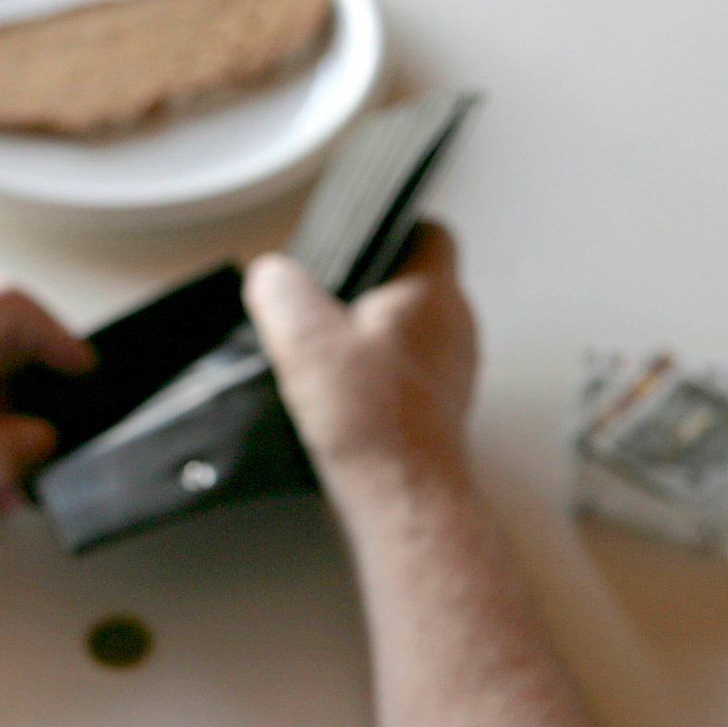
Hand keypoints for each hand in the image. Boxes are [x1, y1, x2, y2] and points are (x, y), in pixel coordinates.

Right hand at [242, 223, 477, 488]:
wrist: (402, 498)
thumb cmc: (372, 420)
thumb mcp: (304, 338)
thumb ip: (282, 293)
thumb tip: (270, 275)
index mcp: (435, 293)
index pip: (433, 234)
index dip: (395, 228)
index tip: (362, 237)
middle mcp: (457, 329)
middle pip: (422, 286)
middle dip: (377, 288)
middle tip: (334, 297)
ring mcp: (455, 375)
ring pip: (419, 334)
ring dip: (380, 338)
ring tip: (334, 350)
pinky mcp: (441, 415)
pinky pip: (413, 380)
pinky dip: (384, 381)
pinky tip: (346, 397)